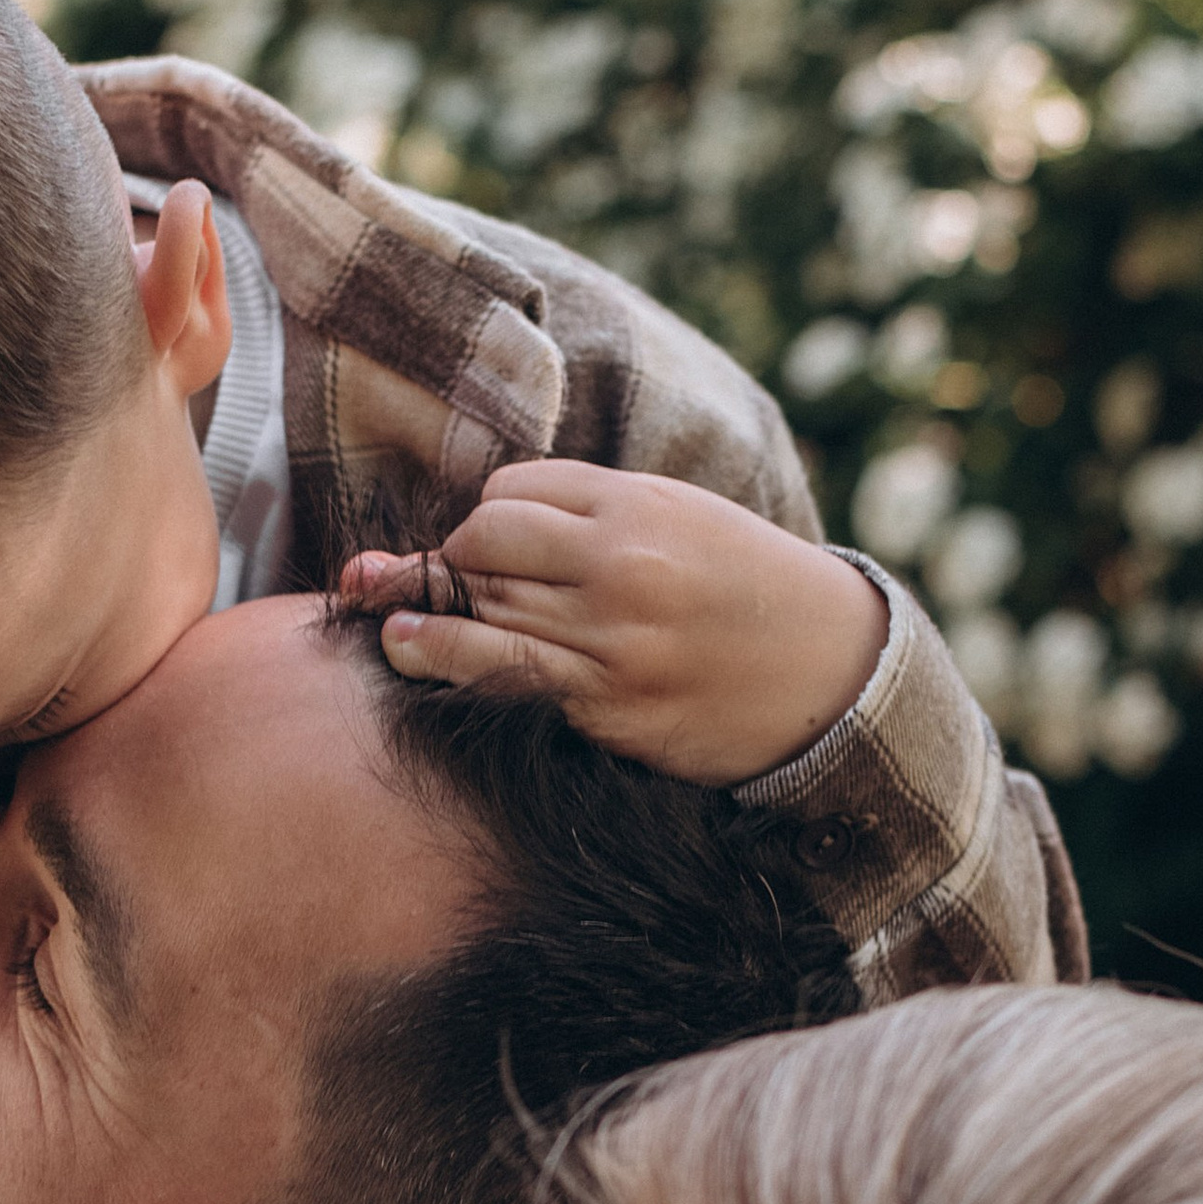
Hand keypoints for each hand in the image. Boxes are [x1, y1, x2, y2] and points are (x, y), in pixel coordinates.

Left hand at [339, 458, 889, 787]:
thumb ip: (595, 510)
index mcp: (638, 507)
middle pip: (485, 547)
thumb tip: (488, 517)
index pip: (510, 495)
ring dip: (422, 606)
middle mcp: (620, 568)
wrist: (829, 672)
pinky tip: (408, 644)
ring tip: (374, 602)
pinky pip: (508, 677)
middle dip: (451, 559)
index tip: (486, 538)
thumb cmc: (745, 587)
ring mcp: (612, 643)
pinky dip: (447, 656)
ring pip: (483, 610)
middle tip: (435, 576)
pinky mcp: (610, 708)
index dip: (483, 515)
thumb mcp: (682, 518)